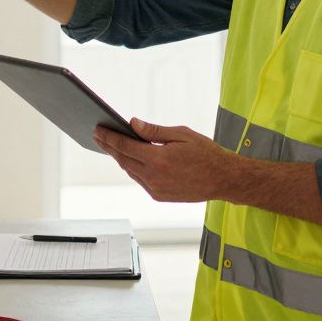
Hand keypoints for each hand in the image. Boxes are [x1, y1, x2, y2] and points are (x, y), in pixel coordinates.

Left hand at [93, 119, 232, 202]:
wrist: (223, 179)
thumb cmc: (206, 154)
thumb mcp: (181, 134)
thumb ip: (154, 131)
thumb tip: (133, 124)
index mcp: (158, 159)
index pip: (125, 146)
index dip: (109, 137)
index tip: (98, 129)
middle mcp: (153, 177)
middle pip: (123, 159)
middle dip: (109, 146)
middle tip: (99, 135)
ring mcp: (155, 189)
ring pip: (130, 171)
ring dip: (121, 158)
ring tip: (112, 145)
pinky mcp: (159, 196)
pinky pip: (140, 180)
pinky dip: (134, 168)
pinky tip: (131, 159)